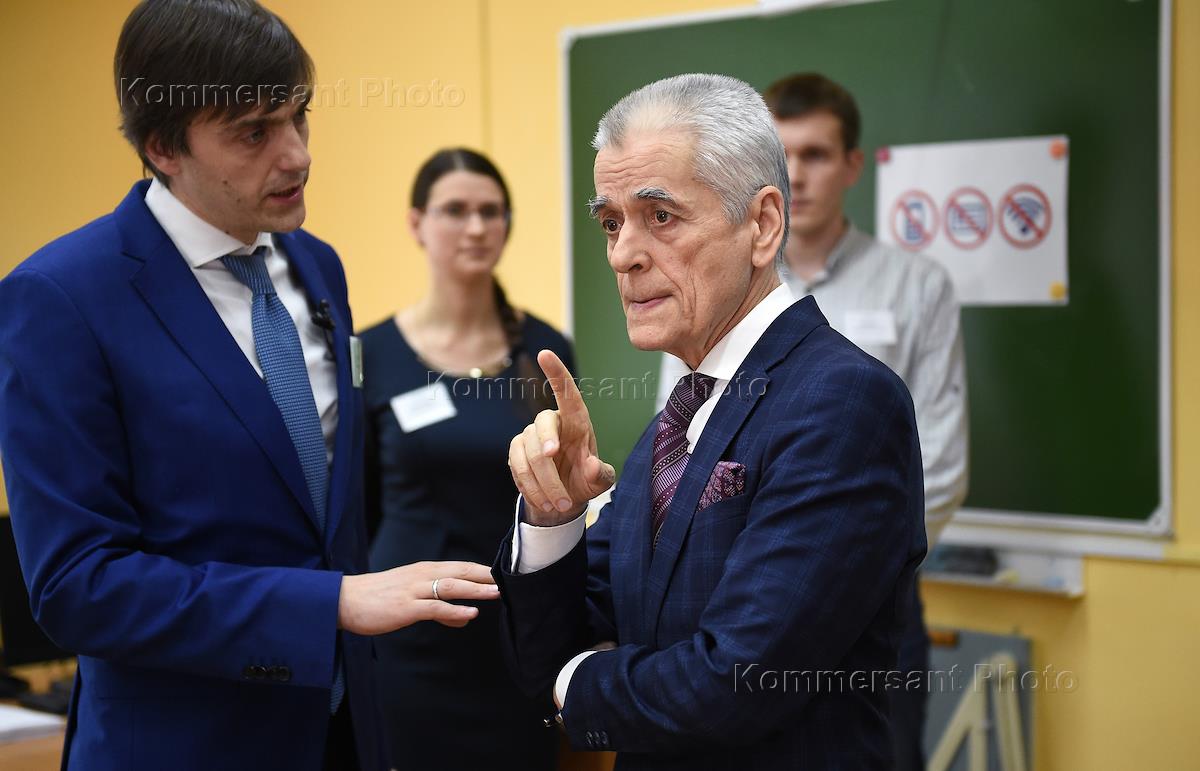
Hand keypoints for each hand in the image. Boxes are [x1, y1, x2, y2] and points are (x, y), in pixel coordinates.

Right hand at [337, 561, 498, 634]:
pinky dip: (455, 610)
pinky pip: (436, 607)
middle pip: (462, 571)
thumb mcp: (411, 599)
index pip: (461, 567)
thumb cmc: (377, 599)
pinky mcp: (406, 606)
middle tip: (511, 580)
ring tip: (498, 592)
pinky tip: (470, 614)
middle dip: (487, 576)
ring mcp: (415, 590)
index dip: (484, 571)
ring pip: (453, 586)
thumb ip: (439, 607)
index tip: (505, 575)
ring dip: (477, 588)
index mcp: (424, 570)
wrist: (343, 600)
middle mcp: (422, 575)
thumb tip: (464, 618)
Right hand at [508, 350, 614, 525]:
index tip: (545, 353)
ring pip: (530, 453)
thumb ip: (600, 474)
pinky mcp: (516, 452)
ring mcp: (530, 436)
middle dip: (547, 450)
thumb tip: (592, 465)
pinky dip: (532, 489)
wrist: (563, 499)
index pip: (566, 392)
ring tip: (560, 504)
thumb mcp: (600, 481)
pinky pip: (518, 467)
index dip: (556, 373)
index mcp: (576, 420)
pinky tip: (545, 502)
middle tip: (558, 474)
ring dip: (545, 484)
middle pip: (543, 425)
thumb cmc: (585, 480)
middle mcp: (552, 423)